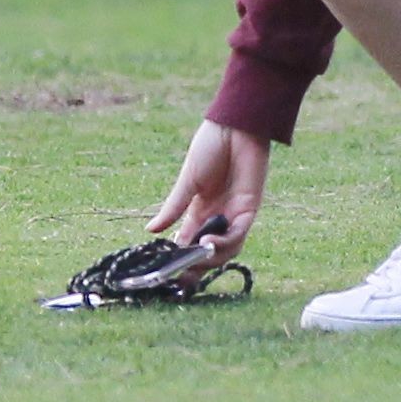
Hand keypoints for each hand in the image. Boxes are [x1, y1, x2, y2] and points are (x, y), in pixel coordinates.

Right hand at [148, 119, 269, 263]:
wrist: (234, 126)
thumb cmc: (211, 146)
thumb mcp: (188, 180)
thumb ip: (173, 207)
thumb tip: (150, 230)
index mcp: (199, 210)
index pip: (188, 242)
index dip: (180, 259)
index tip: (168, 271)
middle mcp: (217, 216)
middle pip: (208, 252)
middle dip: (196, 266)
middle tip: (182, 275)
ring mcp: (234, 213)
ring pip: (226, 249)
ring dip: (211, 257)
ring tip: (197, 254)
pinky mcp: (250, 208)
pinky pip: (239, 234)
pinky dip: (225, 242)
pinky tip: (210, 239)